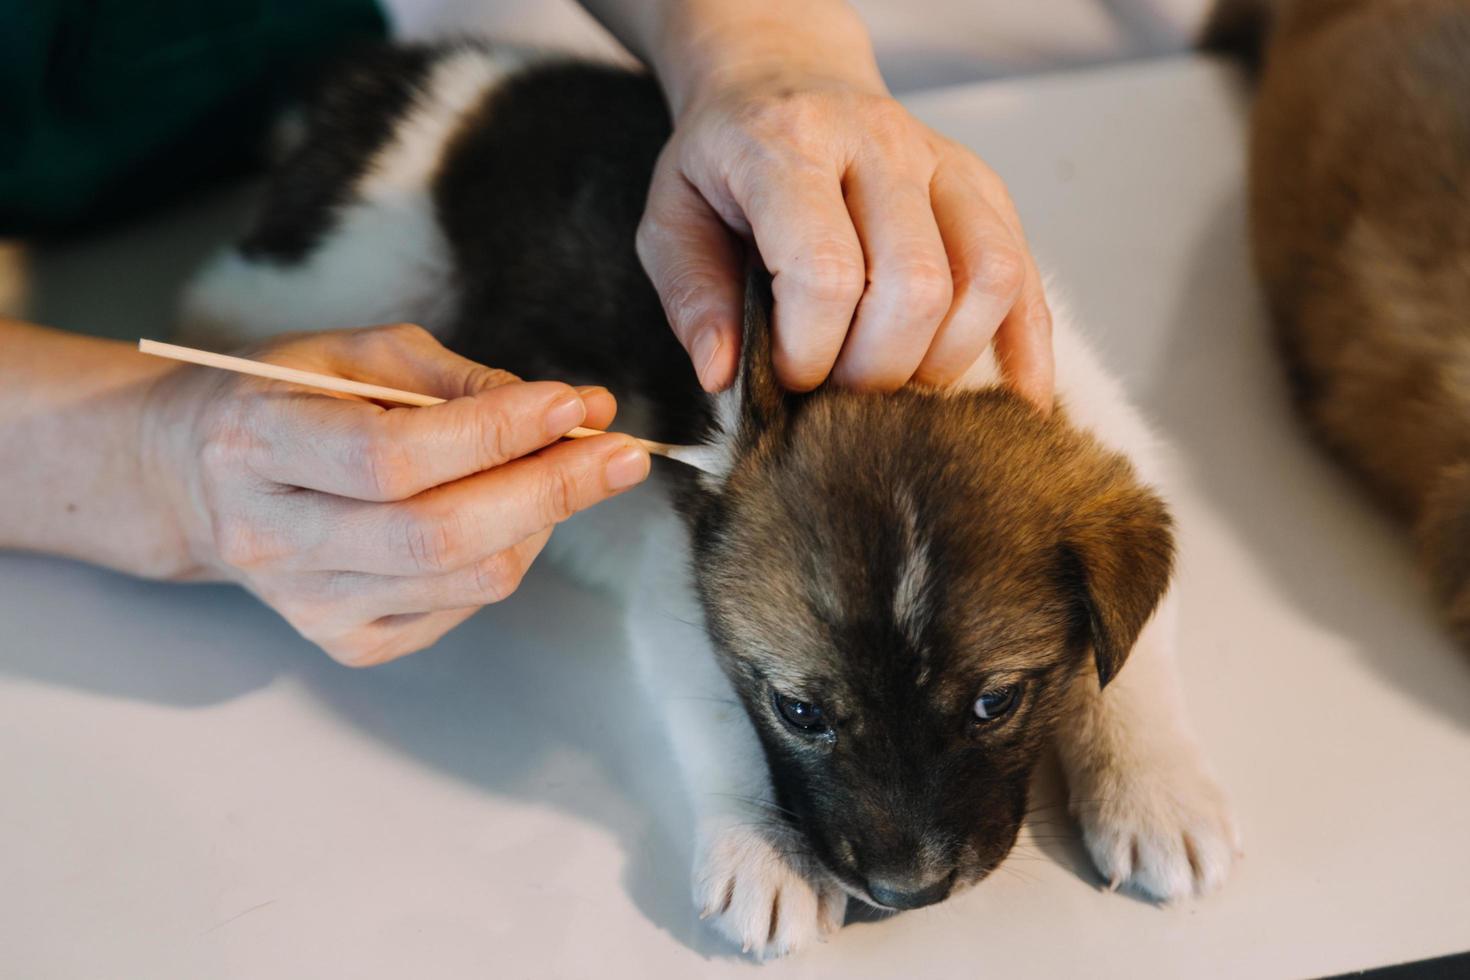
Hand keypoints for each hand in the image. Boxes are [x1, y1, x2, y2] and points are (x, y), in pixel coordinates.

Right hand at [141, 324, 649, 665]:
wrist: (197, 480)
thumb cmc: (289, 398)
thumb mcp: (355, 354)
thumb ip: (460, 380)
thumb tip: (575, 410)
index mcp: (256, 443)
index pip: (390, 455)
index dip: (493, 434)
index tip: (574, 403)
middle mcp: (272, 538)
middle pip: (436, 536)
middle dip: (550, 491)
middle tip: (624, 454)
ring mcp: (307, 605)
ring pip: (463, 580)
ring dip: (541, 523)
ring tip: (567, 472)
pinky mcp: (345, 643)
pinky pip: (460, 610)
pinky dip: (506, 558)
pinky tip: (506, 515)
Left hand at [628, 1, 1053, 406]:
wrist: (781, 76)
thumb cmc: (724, 159)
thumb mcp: (672, 218)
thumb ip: (691, 298)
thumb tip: (723, 375)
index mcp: (789, 148)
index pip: (827, 273)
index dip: (811, 352)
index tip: (787, 376)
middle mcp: (879, 145)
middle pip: (917, 287)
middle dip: (878, 369)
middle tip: (839, 389)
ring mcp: (943, 162)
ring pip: (988, 280)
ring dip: (945, 360)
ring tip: (895, 381)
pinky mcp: (983, 186)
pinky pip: (1026, 271)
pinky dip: (1027, 344)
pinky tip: (1018, 395)